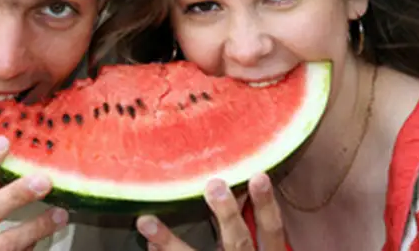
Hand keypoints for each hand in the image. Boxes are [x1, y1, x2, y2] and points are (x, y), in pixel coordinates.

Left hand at [136, 173, 285, 250]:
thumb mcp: (256, 250)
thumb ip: (245, 223)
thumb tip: (236, 183)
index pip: (272, 229)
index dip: (266, 205)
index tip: (258, 176)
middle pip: (239, 243)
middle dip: (227, 215)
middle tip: (214, 185)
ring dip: (169, 242)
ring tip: (146, 221)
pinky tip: (150, 245)